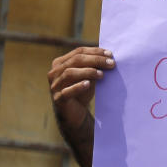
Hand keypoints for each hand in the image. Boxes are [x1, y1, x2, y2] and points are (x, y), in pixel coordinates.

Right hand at [48, 47, 113, 166]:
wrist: (75, 114)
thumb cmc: (82, 92)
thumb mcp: (88, 76)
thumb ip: (93, 66)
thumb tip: (109, 57)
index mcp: (60, 63)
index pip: (78, 52)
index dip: (95, 52)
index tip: (110, 54)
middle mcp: (54, 73)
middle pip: (75, 60)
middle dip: (95, 60)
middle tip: (111, 63)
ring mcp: (54, 86)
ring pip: (69, 73)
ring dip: (88, 71)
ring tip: (102, 74)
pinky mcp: (58, 99)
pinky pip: (66, 92)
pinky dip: (77, 87)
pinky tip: (88, 84)